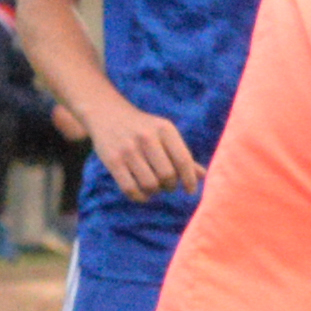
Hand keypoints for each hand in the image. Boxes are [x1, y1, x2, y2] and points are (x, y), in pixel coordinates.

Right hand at [84, 106, 202, 199]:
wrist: (107, 113)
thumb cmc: (143, 128)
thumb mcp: (164, 134)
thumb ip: (182, 154)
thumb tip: (203, 176)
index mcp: (164, 129)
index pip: (183, 160)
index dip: (189, 179)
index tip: (190, 190)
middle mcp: (147, 137)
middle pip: (168, 176)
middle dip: (170, 186)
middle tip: (167, 185)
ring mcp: (128, 149)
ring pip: (150, 185)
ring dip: (155, 192)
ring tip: (153, 187)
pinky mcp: (112, 160)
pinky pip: (131, 189)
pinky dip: (140, 197)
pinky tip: (142, 193)